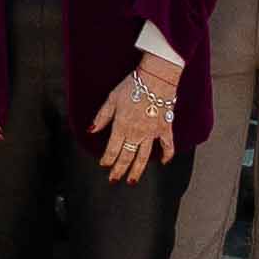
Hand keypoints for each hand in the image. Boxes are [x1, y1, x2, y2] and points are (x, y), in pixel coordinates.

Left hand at [96, 55, 179, 182]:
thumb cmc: (133, 85)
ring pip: (144, 157)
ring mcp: (152, 133)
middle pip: (126, 157)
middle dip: (119, 170)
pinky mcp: (165, 128)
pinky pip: (167, 145)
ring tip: (132, 181)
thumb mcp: (112, 98)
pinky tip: (164, 162)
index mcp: (122, 126)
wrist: (156, 78)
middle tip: (114, 179)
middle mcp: (136, 133)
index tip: (104, 165)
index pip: (112, 149)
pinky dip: (167, 155)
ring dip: (137, 170)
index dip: (107, 159)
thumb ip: (102, 116)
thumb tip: (91, 130)